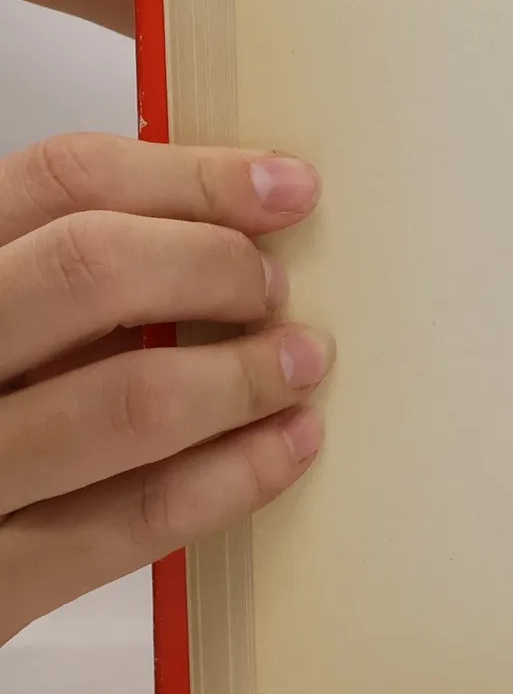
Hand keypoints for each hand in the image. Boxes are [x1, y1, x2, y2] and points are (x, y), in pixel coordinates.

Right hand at [0, 135, 331, 644]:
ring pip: (131, 398)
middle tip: (274, 287)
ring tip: (301, 364)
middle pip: (93, 270)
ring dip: (245, 375)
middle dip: (216, 267)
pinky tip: (287, 445)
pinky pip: (137, 516)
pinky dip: (235, 474)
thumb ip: (67, 280)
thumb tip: (229, 231)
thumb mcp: (3, 317)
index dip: (192, 177)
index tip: (285, 187)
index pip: (61, 183)